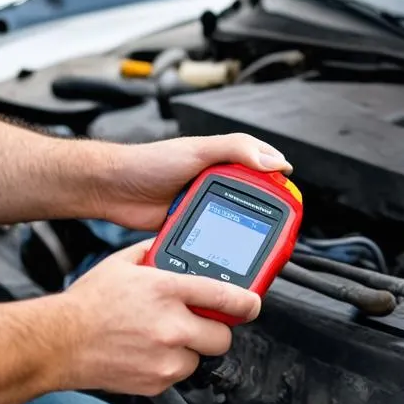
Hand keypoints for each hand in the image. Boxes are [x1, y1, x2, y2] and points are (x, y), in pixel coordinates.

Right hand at [58, 240, 260, 395]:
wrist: (59, 343)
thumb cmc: (89, 303)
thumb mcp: (124, 264)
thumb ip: (155, 253)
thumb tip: (173, 247)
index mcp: (167, 291)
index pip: (227, 298)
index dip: (249, 302)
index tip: (252, 303)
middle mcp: (172, 326)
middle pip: (223, 336)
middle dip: (215, 330)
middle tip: (199, 323)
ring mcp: (166, 358)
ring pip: (200, 358)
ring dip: (190, 349)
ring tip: (163, 337)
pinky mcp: (157, 382)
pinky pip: (179, 374)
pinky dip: (170, 365)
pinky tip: (148, 351)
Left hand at [98, 133, 291, 229]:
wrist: (113, 189)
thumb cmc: (149, 163)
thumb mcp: (197, 150)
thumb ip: (235, 150)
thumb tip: (275, 163)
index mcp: (223, 160)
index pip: (261, 169)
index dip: (277, 183)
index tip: (290, 199)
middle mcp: (215, 182)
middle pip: (251, 200)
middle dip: (264, 214)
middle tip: (277, 231)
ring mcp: (202, 205)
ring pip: (233, 220)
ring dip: (243, 232)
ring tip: (256, 247)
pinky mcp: (189, 225)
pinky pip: (212, 236)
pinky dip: (221, 244)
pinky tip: (227, 253)